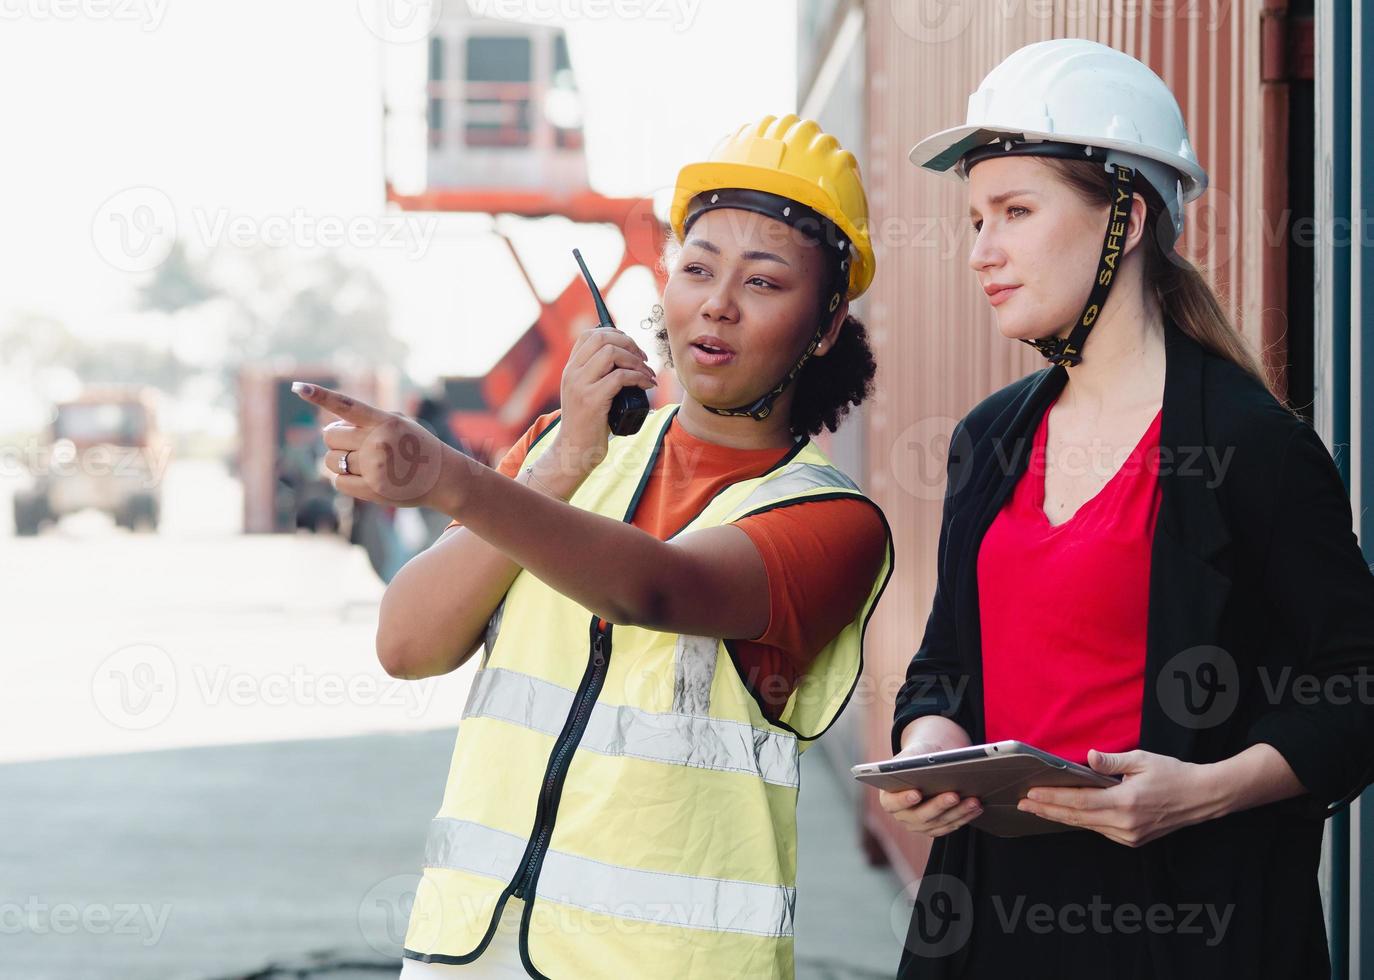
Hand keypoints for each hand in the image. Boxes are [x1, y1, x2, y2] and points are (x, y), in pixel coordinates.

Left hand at [292, 382, 475, 512]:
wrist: (444, 478)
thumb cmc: (417, 447)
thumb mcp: (400, 424)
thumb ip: (368, 420)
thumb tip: (330, 428)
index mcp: (385, 422)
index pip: (347, 406)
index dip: (320, 396)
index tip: (299, 387)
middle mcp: (378, 442)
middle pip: (330, 437)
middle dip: (336, 440)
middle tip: (354, 444)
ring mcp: (374, 467)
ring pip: (330, 460)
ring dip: (339, 460)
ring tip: (362, 462)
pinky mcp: (372, 489)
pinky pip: (338, 481)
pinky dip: (345, 479)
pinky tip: (363, 477)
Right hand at [547, 328, 655, 475]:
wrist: (575, 451)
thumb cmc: (589, 423)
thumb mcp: (587, 393)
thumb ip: (597, 375)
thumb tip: (627, 355)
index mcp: (571, 369)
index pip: (589, 334)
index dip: (615, 334)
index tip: (631, 347)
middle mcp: (572, 373)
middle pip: (602, 338)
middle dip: (629, 344)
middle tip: (643, 359)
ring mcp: (580, 385)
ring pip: (611, 353)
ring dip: (635, 360)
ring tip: (647, 373)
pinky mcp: (592, 400)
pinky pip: (620, 377)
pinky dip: (638, 378)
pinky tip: (647, 386)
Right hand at [877, 739, 983, 837]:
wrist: (926, 767)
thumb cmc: (916, 758)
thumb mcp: (910, 755)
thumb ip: (910, 760)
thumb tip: (920, 765)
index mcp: (888, 799)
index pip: (892, 803)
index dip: (903, 800)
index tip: (916, 793)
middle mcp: (902, 816)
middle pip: (920, 816)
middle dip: (939, 806)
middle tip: (954, 795)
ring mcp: (920, 826)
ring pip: (939, 823)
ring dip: (958, 813)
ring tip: (973, 801)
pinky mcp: (936, 828)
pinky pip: (950, 826)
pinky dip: (964, 817)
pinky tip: (976, 807)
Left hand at [1016, 748, 1222, 846]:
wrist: (1204, 797)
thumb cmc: (1174, 774)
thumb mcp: (1142, 760)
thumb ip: (1111, 761)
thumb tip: (1087, 758)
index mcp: (1125, 803)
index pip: (1079, 802)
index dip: (1052, 799)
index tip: (1031, 795)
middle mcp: (1125, 824)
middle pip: (1077, 817)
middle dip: (1047, 810)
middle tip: (1023, 804)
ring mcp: (1129, 835)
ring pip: (1086, 825)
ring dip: (1060, 817)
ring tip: (1037, 808)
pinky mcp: (1133, 839)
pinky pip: (1100, 829)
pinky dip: (1081, 821)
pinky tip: (1066, 814)